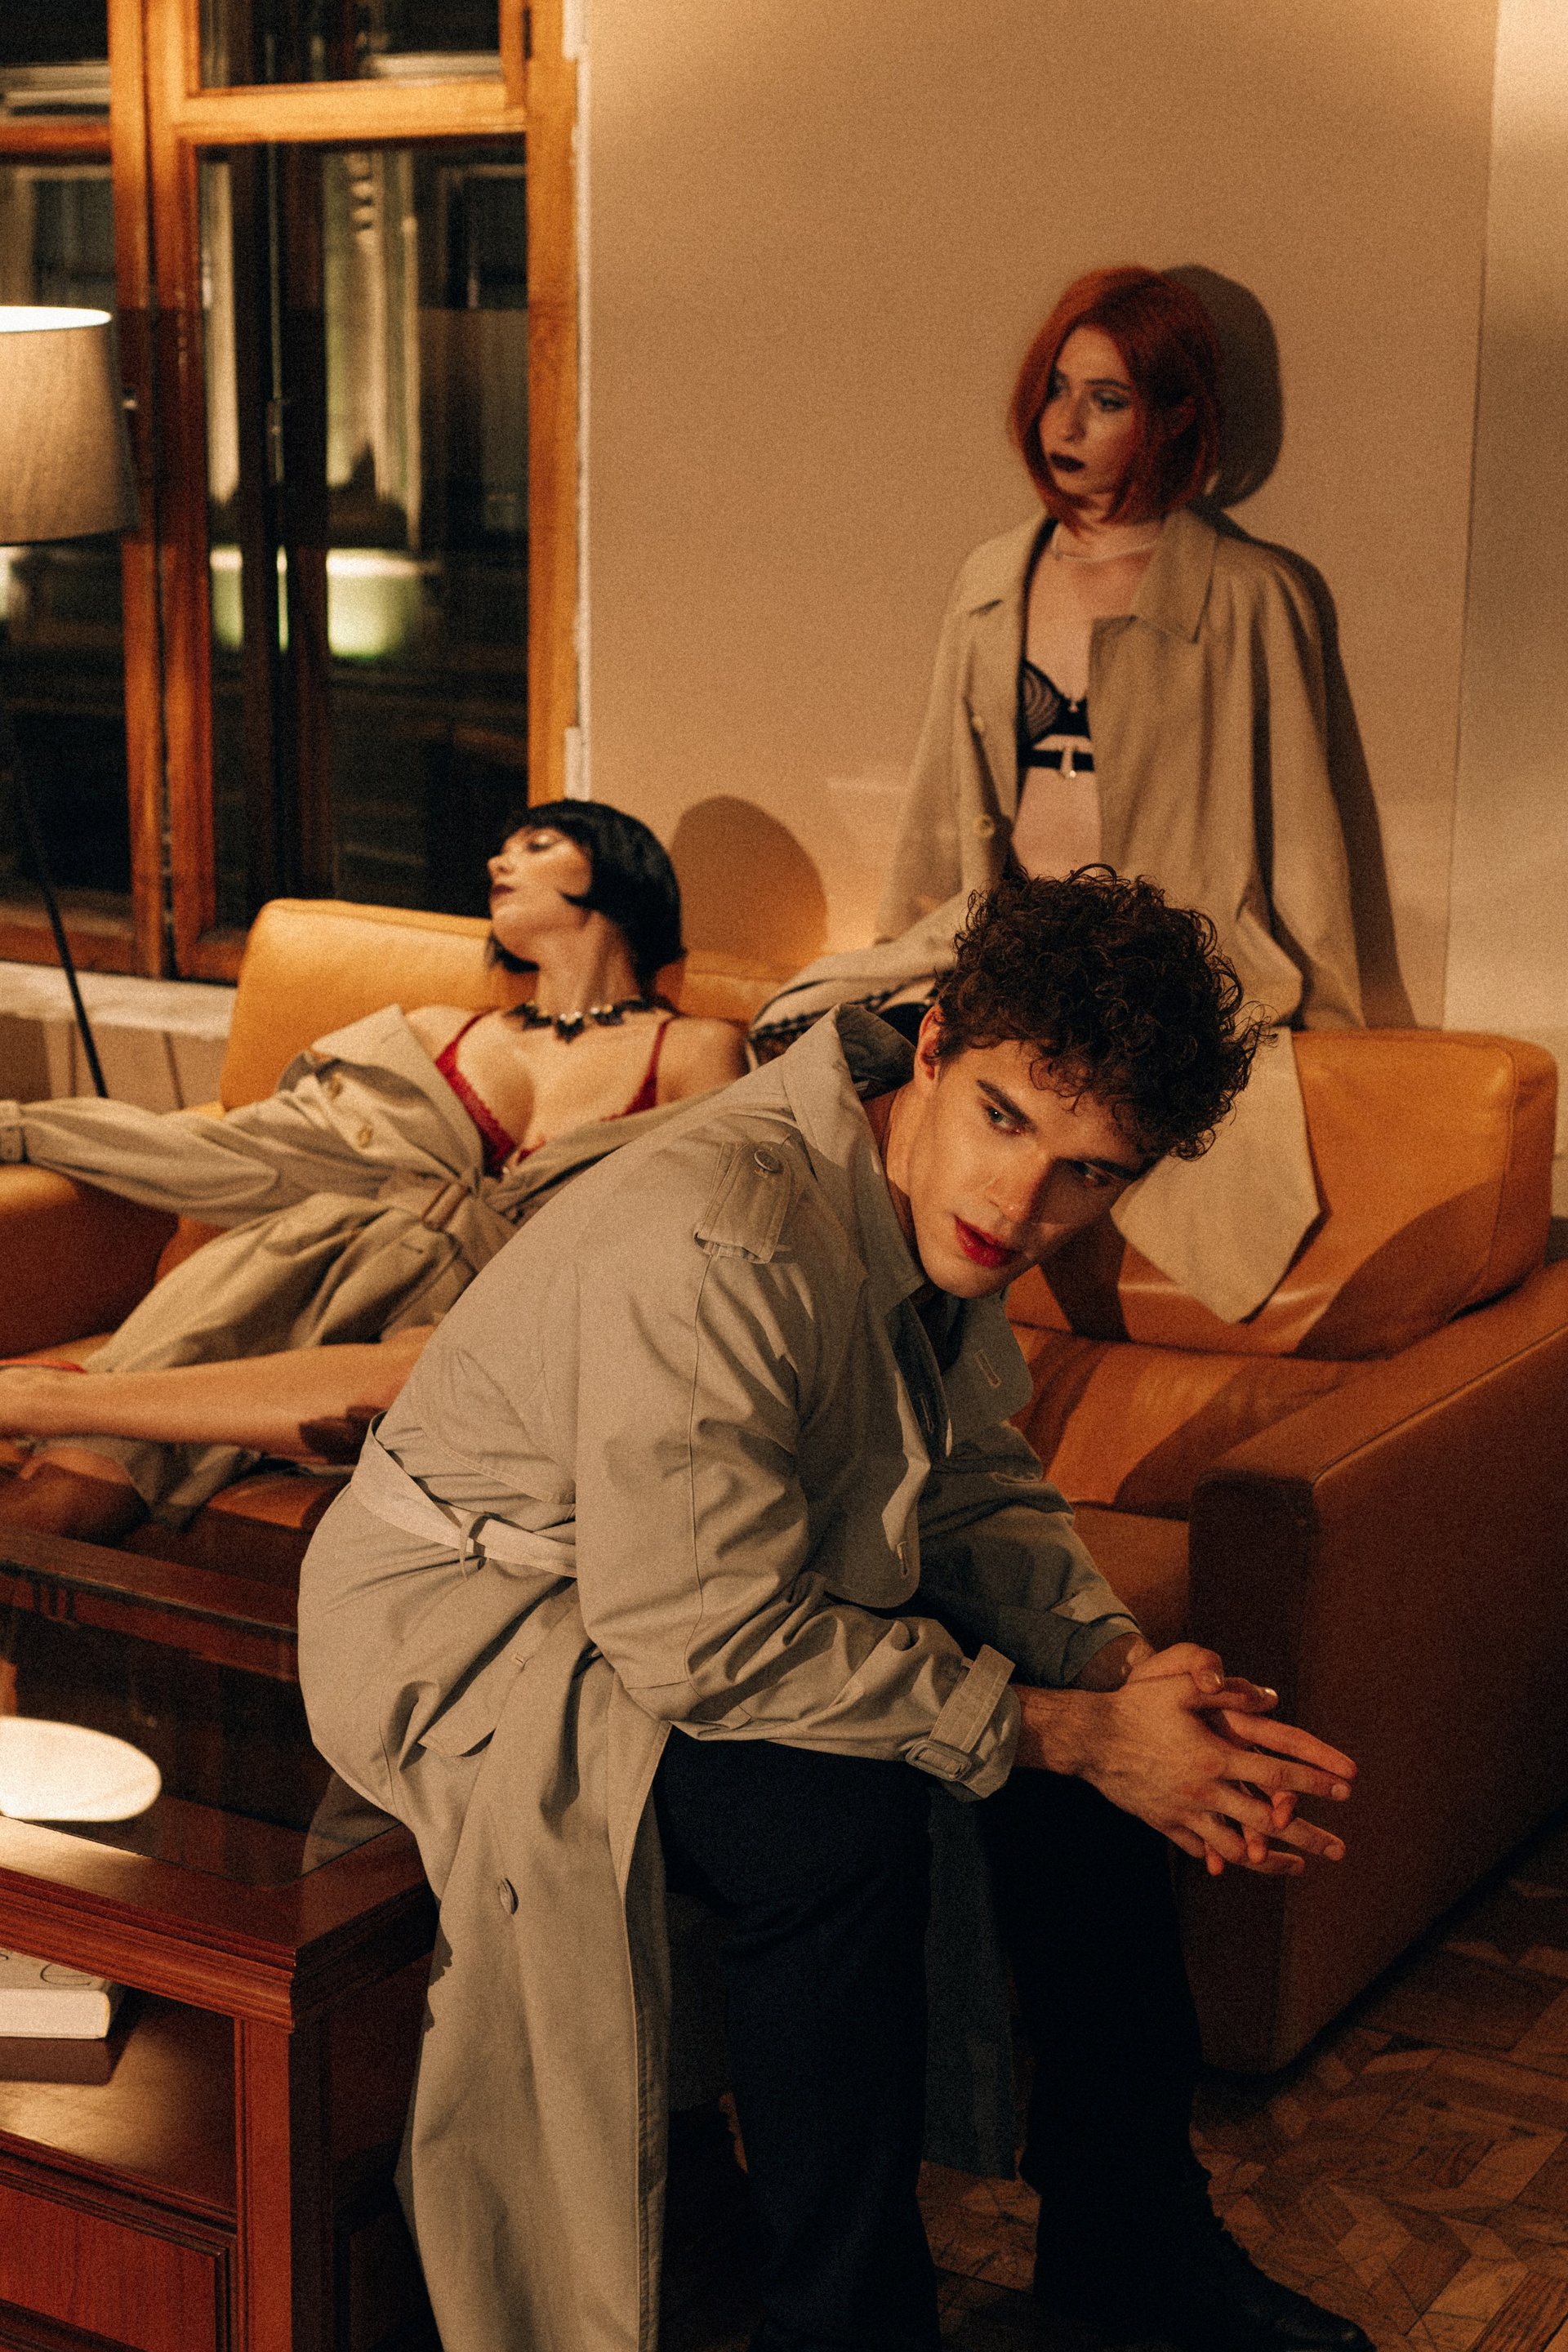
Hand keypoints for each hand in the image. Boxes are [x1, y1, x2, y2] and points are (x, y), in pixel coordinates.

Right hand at [1019, 1642, 1354, 1877]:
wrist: (1089, 1739)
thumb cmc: (1136, 1706)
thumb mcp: (1178, 1686)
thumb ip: (1224, 1688)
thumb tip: (1269, 1696)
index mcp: (1215, 1757)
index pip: (1276, 1772)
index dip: (1314, 1781)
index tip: (1346, 1788)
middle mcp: (1205, 1790)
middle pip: (1266, 1821)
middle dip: (1308, 1836)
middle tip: (1341, 1850)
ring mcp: (1185, 1812)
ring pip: (1236, 1847)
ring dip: (1271, 1860)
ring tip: (1299, 1866)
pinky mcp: (1165, 1822)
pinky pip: (1201, 1848)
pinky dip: (1226, 1858)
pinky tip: (1242, 1862)